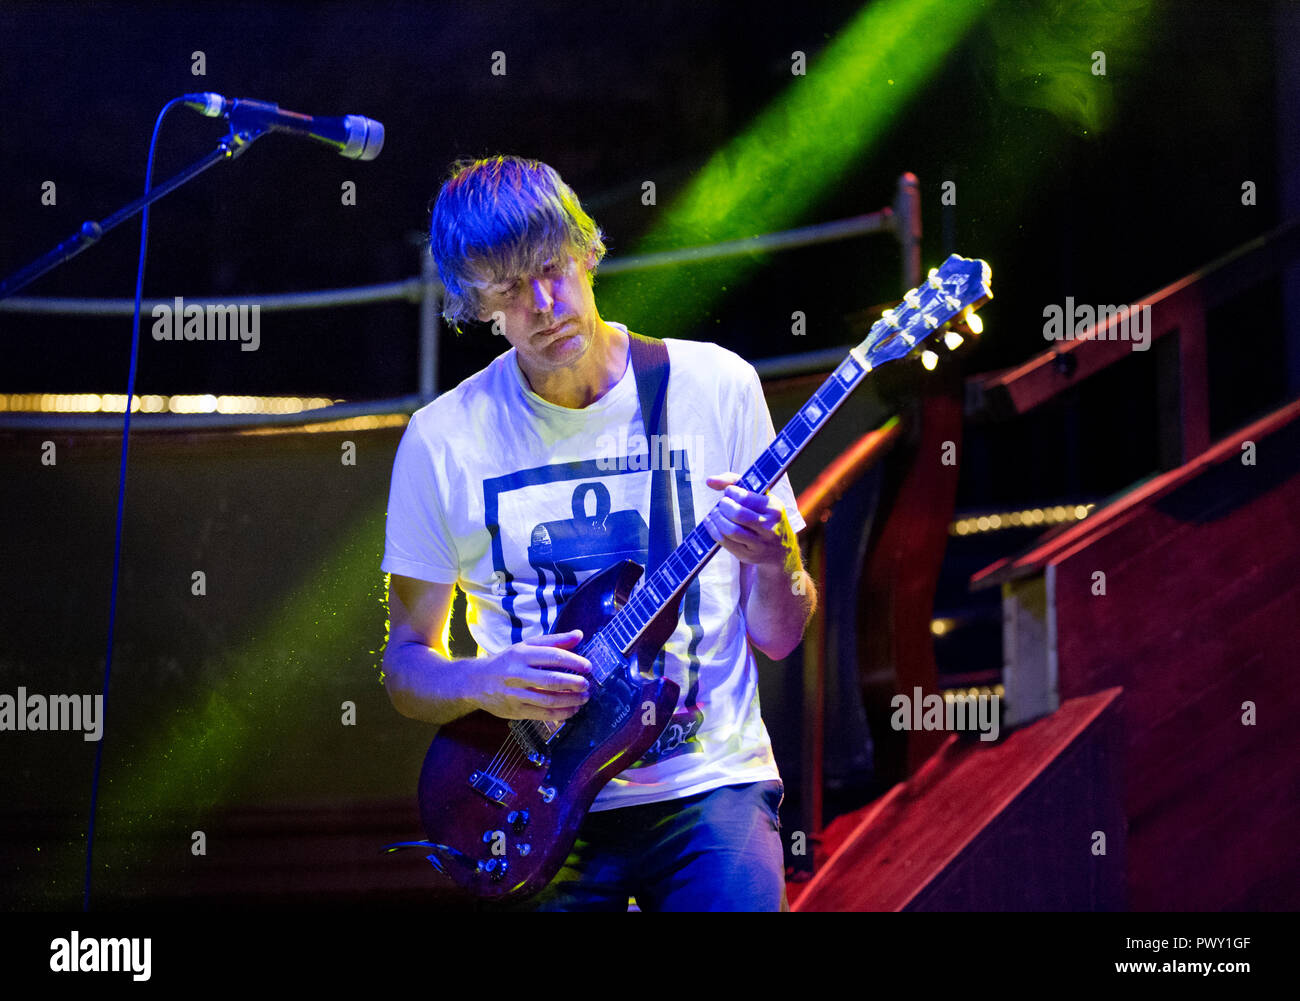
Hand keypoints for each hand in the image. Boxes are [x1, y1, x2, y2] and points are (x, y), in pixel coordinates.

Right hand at [469, 629, 592, 721]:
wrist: (474, 682)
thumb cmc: (506, 662)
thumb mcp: (525, 646)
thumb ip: (554, 641)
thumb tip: (579, 635)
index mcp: (521, 654)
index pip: (552, 656)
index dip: (574, 662)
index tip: (588, 667)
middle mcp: (517, 674)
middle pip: (551, 680)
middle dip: (574, 683)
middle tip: (587, 684)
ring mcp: (515, 694)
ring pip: (549, 700)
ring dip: (571, 700)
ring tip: (584, 697)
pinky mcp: (515, 711)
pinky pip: (543, 714)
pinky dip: (561, 714)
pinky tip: (572, 709)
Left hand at [703, 472, 796, 568]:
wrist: (780, 549)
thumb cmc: (764, 515)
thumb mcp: (759, 496)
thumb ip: (735, 481)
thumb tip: (709, 481)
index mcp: (774, 508)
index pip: (745, 497)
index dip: (731, 492)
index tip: (729, 492)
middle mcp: (769, 527)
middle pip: (737, 514)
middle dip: (723, 506)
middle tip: (722, 504)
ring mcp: (759, 544)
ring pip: (730, 530)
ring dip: (716, 519)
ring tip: (715, 513)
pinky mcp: (748, 555)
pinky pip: (725, 542)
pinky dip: (713, 530)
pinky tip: (711, 523)